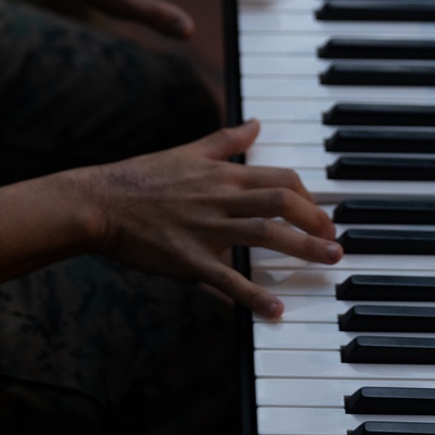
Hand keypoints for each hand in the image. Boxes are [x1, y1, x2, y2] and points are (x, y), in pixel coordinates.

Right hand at [88, 120, 341, 316]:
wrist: (99, 202)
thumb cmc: (140, 177)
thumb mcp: (187, 151)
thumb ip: (225, 140)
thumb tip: (255, 122)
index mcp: (220, 174)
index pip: (279, 178)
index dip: (308, 196)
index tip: (320, 214)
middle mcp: (219, 198)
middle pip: (282, 202)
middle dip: (317, 220)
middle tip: (335, 241)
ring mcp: (205, 229)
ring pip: (265, 235)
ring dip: (304, 249)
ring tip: (330, 262)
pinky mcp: (189, 260)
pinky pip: (227, 278)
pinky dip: (254, 295)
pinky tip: (277, 311)